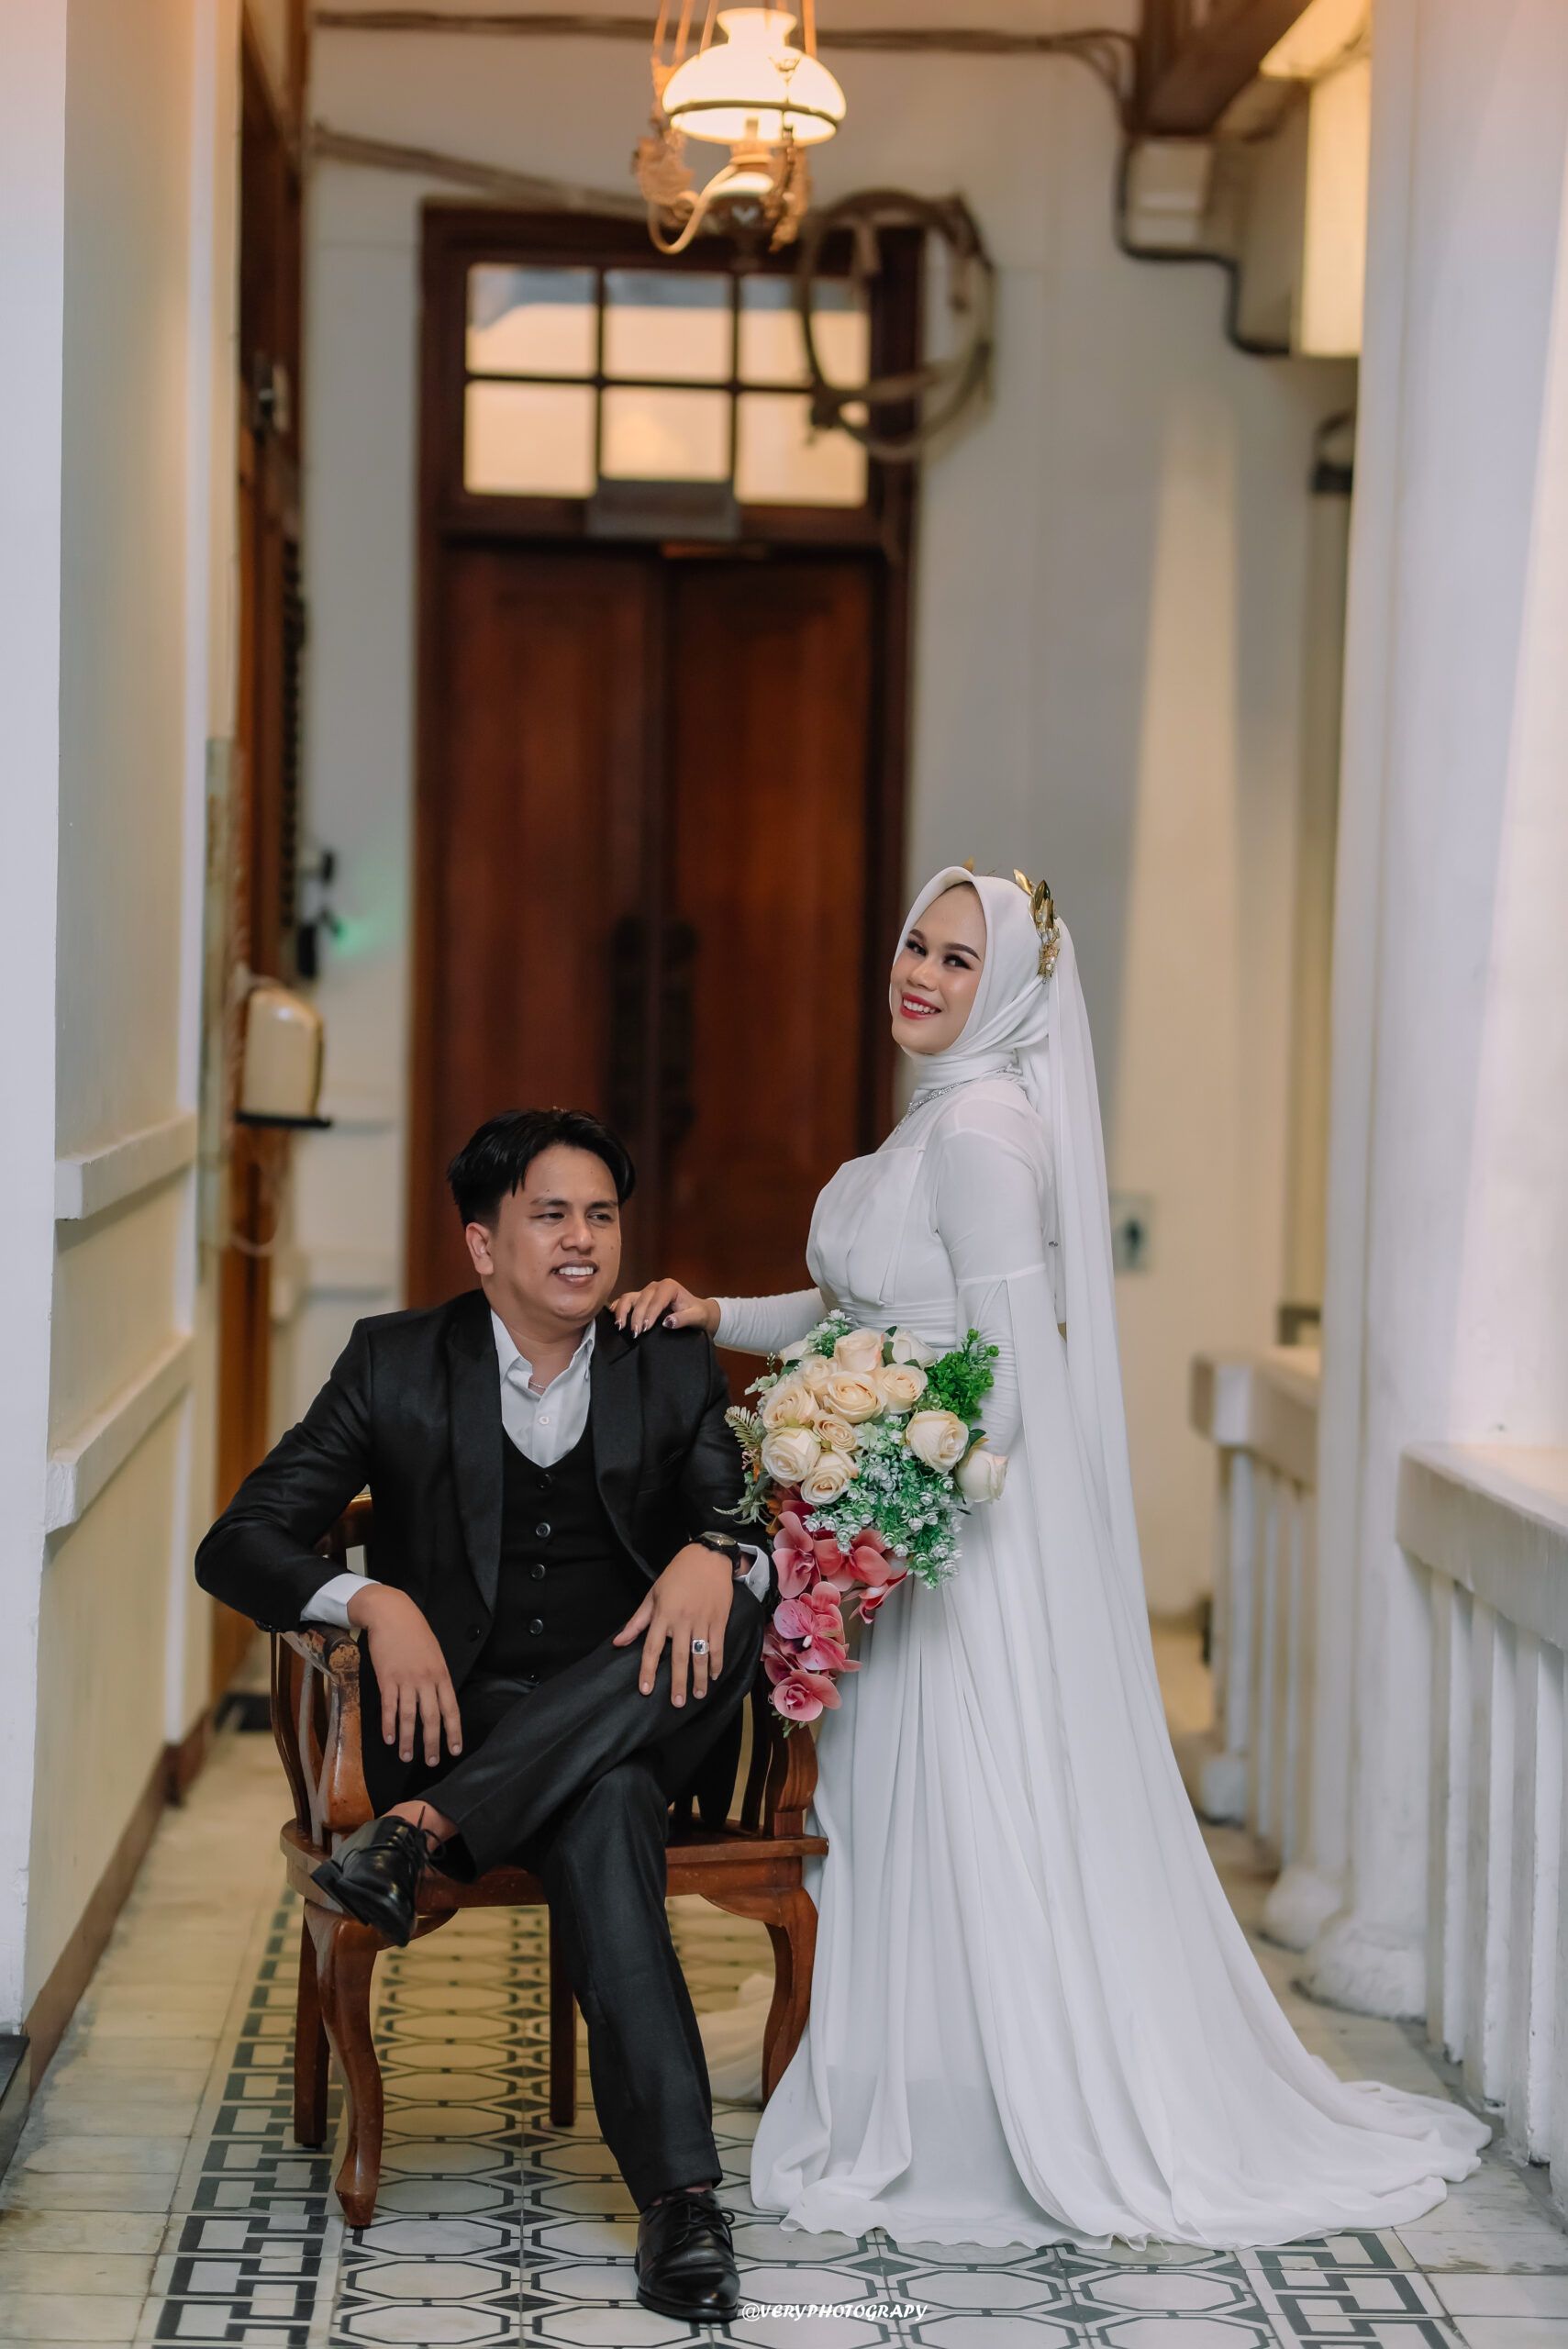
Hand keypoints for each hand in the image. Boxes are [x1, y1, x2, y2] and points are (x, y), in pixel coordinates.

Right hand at [347, 1584, 462, 1765]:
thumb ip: (437, 1677)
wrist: (392, 1613)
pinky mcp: (387, 1678)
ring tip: (406, 1756)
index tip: (455, 1749)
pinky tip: (389, 1739)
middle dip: (432, 1743)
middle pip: (431, 1718)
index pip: (451, 1709)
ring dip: (408, 1740)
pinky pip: (389, 1707)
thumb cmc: (414, 1632)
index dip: (454, 1731)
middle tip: (431, 1761)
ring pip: (409, 1717)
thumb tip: (438, 1699)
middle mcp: (426, 1680)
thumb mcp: (434, 1653)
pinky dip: (388, 1725)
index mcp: (441, 1674)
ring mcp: (406, 1680)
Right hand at [612, 1278, 719, 1337]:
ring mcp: (646, 1292)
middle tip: (635, 1334)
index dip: (649, 1315)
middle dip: (636, 1317)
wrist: (697, 1311)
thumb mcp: (696, 1316)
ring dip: (622, 1312)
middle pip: (640, 1301)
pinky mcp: (641, 1299)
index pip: (655, 1301)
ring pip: (629, 1298)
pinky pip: (626, 1300)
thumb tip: (668, 1322)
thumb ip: (683, 1319)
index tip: (645, 1329)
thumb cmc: (697, 1313)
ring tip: (621, 1326)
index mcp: (669, 1287)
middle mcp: (655, 1286)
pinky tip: (614, 1317)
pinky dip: (618, 1308)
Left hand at [613, 1543, 733, 1704]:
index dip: (648, 1670)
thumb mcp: (653, 1595)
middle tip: (677, 1702)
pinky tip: (713, 1675)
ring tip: (698, 1695)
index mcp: (663, 1615)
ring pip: (700, 1655)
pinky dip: (716, 1662)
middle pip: (678, 1657)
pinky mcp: (719, 1619)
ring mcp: (702, 1620)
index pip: (652, 1648)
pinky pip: (717, 1646)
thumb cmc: (676, 1576)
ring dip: (699, 1678)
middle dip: (677, 1682)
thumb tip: (618, 1643)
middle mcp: (682, 1620)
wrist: (707, 1558)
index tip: (646, 1690)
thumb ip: (637, 1622)